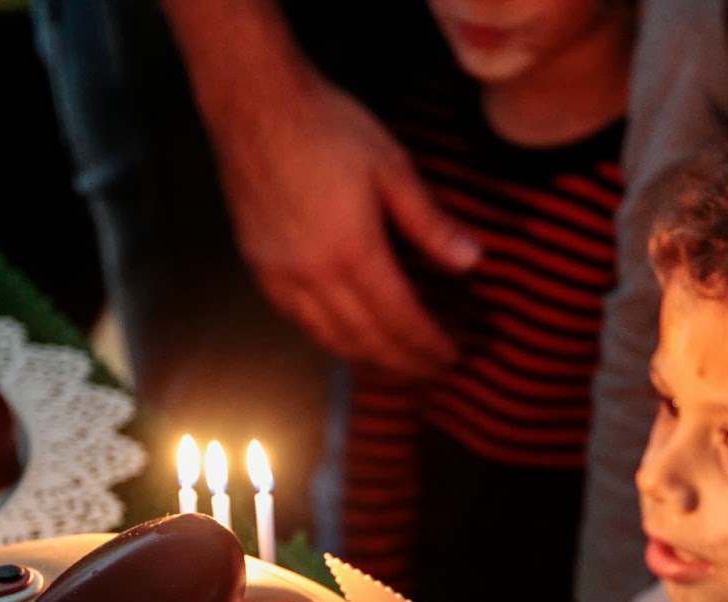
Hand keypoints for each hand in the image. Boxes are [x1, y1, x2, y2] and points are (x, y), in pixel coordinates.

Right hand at [207, 76, 479, 375]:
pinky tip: (347, 333)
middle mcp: (313, 277)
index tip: (452, 356)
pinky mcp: (260, 267)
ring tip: (397, 360)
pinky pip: (299, 321)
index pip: (401, 321)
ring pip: (330, 339)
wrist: (256, 104)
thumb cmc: (327, 127)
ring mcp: (280, 276)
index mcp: (353, 254)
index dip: (429, 345)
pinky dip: (330, 336)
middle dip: (404, 362)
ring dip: (368, 357)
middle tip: (432, 370)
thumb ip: (431, 224)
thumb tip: (471, 262)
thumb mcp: (393, 169)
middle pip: (367, 341)